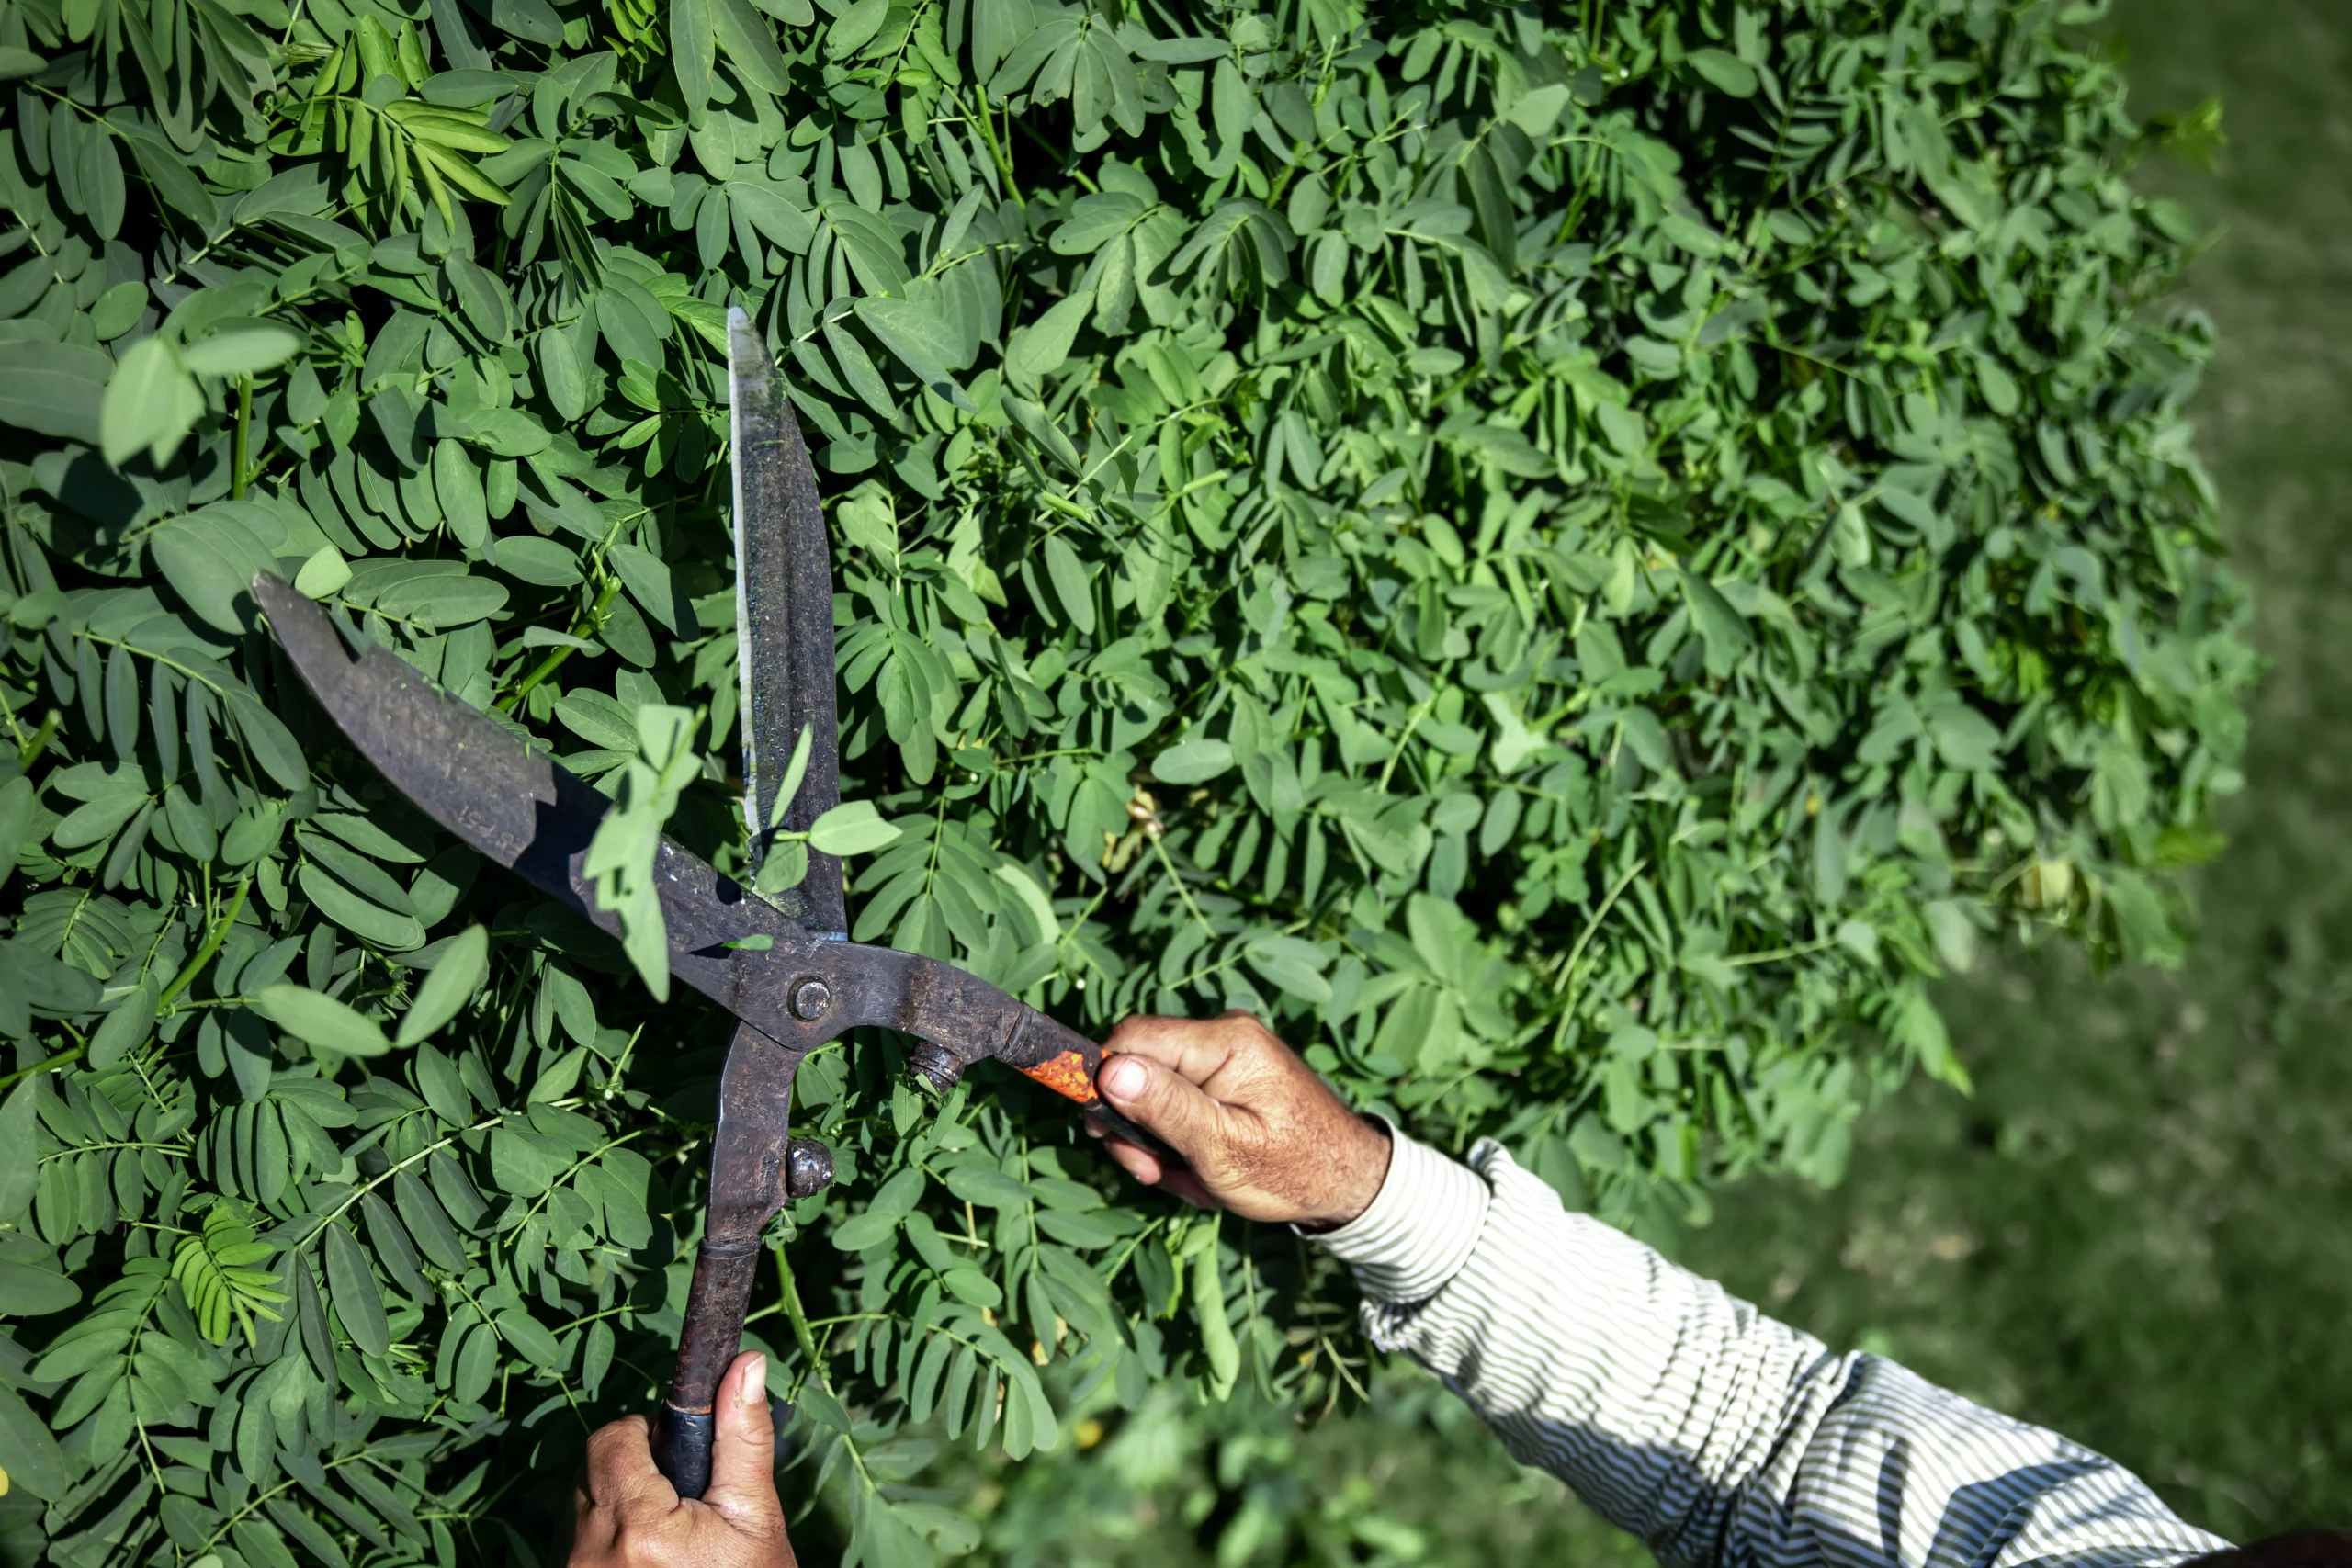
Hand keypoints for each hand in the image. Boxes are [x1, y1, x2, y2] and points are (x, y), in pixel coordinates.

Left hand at [569, 1352, 794, 1566]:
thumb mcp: (754, 1517)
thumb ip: (741, 1438)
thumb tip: (746, 1364)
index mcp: (638, 1529)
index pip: (611, 1440)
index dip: (645, 1436)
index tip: (678, 1458)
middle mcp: (590, 1556)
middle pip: (588, 1470)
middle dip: (630, 1468)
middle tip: (677, 1498)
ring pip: (576, 1505)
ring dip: (612, 1503)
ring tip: (663, 1533)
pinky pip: (572, 1542)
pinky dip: (602, 1538)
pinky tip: (643, 1559)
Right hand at [1091, 1012, 1390, 1229]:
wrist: (1350, 1183)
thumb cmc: (1294, 1171)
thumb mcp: (1223, 1149)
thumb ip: (1167, 1108)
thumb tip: (1109, 1070)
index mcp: (1225, 1042)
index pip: (1132, 1036)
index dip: (1105, 1081)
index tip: (1106, 1134)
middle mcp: (1224, 1036)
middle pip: (1139, 1067)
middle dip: (1137, 1127)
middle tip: (1154, 1174)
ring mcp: (1227, 1056)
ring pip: (1155, 1093)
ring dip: (1160, 1144)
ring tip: (1193, 1180)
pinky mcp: (1229, 1078)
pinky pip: (1181, 1102)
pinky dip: (1182, 1141)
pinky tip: (1204, 1171)